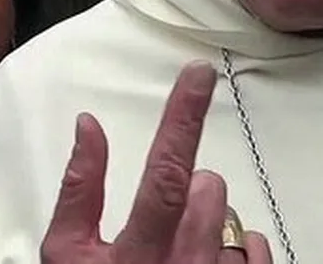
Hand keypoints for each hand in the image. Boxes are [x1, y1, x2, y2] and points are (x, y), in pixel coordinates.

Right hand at [41, 61, 272, 263]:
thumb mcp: (66, 255)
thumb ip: (79, 189)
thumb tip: (89, 125)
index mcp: (135, 256)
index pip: (166, 173)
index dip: (182, 118)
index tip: (198, 75)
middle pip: (206, 188)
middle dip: (188, 186)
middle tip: (161, 218)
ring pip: (230, 216)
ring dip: (207, 220)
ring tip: (176, 249)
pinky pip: (256, 247)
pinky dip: (235, 248)